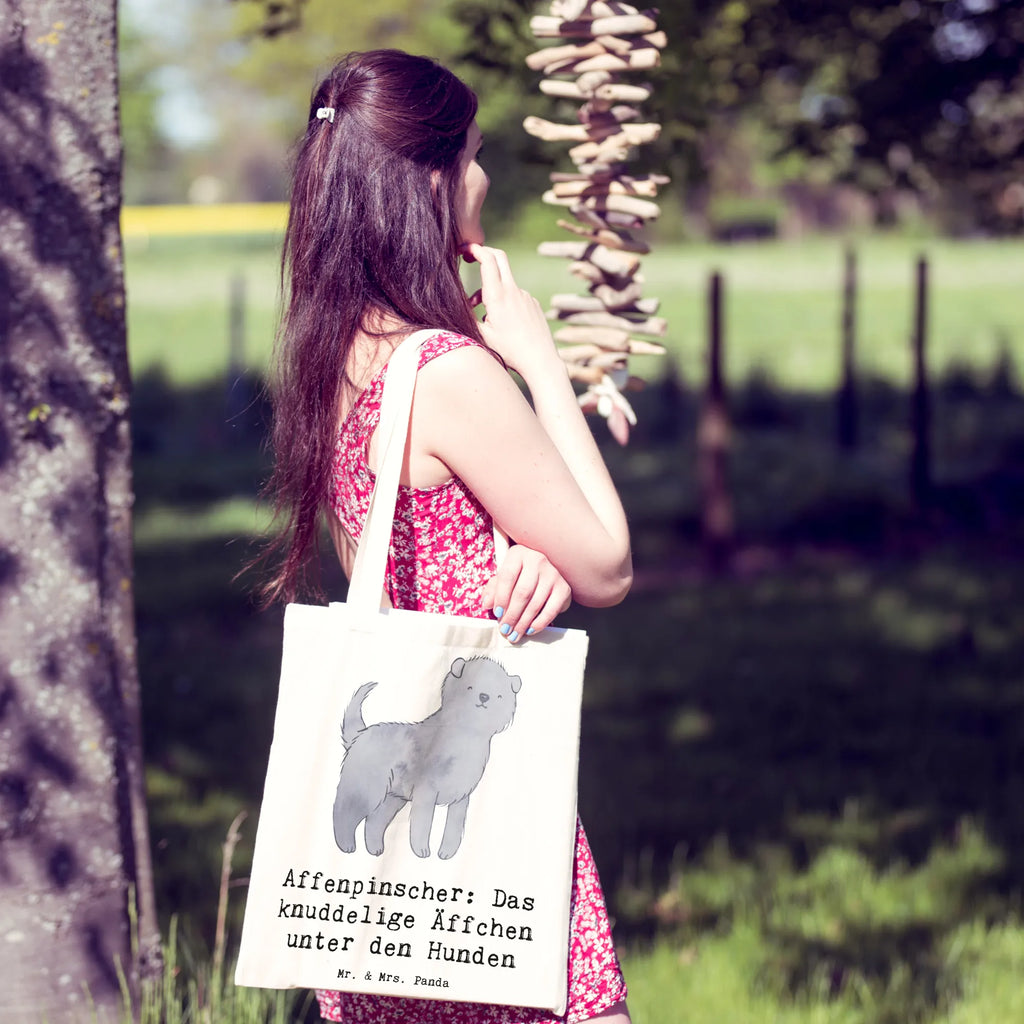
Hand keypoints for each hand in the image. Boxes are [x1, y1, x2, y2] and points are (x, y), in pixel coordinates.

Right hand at [464, 243, 561, 379]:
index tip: (464, 249)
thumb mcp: (482, 336)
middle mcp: (513, 291)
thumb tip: (457, 306)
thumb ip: (468, 317)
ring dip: (491, 289)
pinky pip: (515, 295)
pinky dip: (504, 300)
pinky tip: (504, 322)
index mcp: (498, 296)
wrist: (540, 360)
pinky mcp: (533, 303)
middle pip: (499, 257)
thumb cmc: (510, 351)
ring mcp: (525, 296)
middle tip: (471, 257)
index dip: (475, 249)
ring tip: (483, 313)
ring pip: (504, 282)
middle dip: (484, 253)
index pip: (487, 260)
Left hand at [481, 544, 571, 642]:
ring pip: (535, 603)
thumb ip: (493, 589)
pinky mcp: (564, 588)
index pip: (507, 576)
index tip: (497, 613)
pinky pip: (551, 610)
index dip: (500, 597)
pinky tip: (530, 630)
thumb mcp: (503, 578)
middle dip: (512, 615)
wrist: (545, 574)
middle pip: (522, 592)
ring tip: (515, 634)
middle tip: (505, 629)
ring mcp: (553, 574)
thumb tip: (487, 604)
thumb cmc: (519, 576)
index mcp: (518, 554)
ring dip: (523, 622)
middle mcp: (537, 560)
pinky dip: (540, 623)